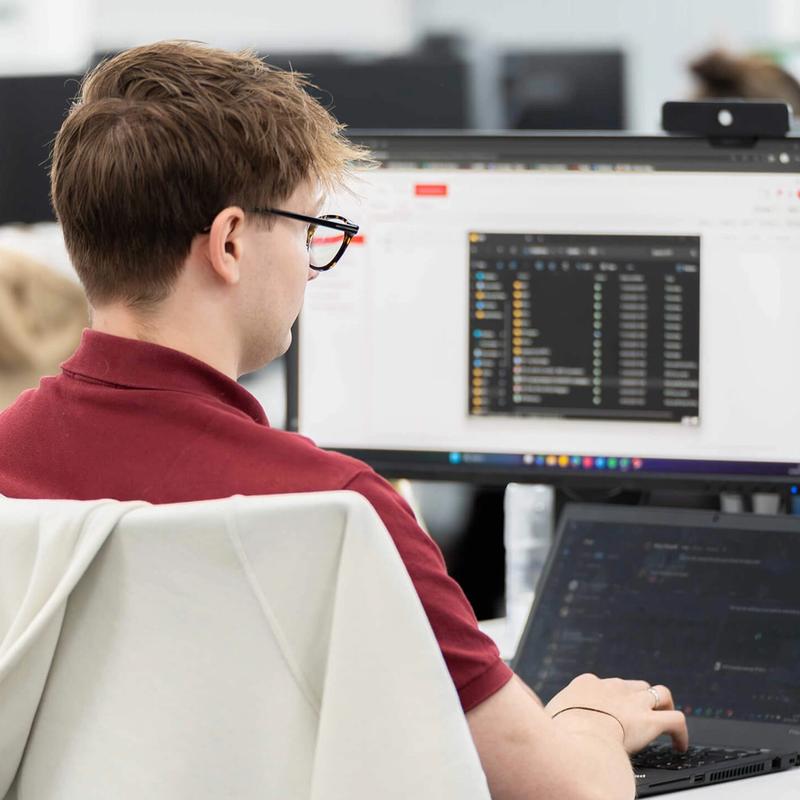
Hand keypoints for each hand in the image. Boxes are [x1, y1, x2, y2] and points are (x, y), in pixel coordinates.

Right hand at [545, 673, 688, 754]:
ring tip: (665, 723)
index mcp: (586, 684)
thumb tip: (539, 719)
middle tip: (639, 717)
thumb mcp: (546, 714)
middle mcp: (612, 687)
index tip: (608, 714)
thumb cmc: (557, 729)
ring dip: (663, 706)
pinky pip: (676, 720)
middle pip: (634, 685)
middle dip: (638, 699)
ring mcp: (632, 702)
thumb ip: (549, 713)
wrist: (575, 734)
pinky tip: (680, 745)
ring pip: (659, 693)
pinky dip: (681, 731)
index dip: (608, 700)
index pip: (602, 685)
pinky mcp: (650, 721)